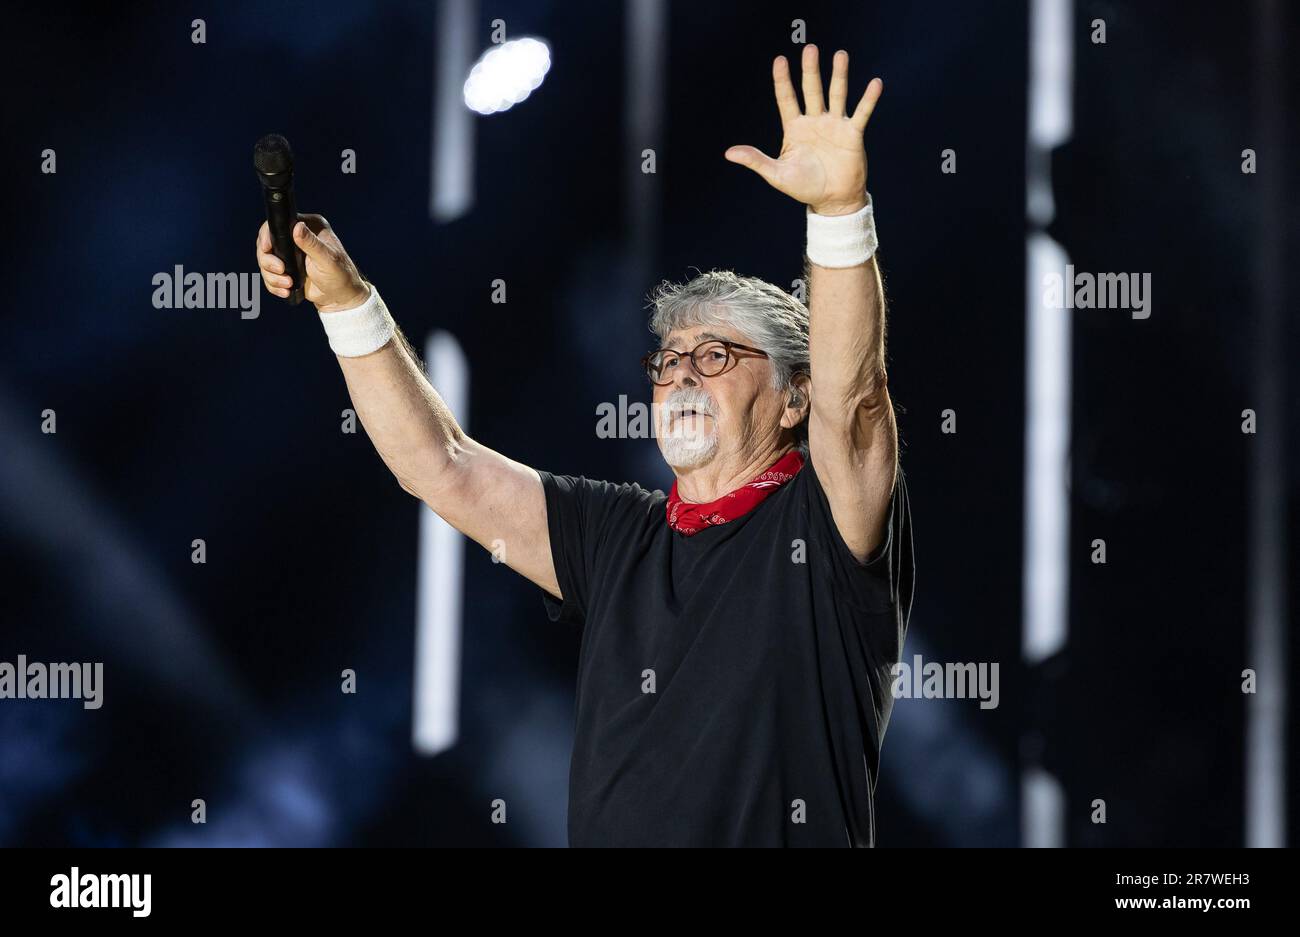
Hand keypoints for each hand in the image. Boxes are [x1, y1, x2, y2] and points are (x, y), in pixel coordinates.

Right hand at [255, 214, 368, 312]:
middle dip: (268, 260)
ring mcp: (291, 253)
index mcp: (311, 227)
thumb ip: (312, 244)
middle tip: (280, 271)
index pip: (280, 223)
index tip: (266, 248)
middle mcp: (298, 237)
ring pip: (265, 260)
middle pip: (267, 242)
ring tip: (288, 284)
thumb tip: (297, 227)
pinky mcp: (287, 268)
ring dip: (272, 275)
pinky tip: (285, 291)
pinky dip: (273, 284)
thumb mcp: (327, 259)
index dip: (267, 235)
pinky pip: (269, 274)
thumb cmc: (341, 277)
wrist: (340, 298)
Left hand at [725, 46, 882, 215]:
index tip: (780, 60)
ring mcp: (834, 125)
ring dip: (839, 75)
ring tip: (840, 55)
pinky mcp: (853, 134)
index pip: (786, 99)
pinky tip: (875, 83)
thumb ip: (755, 160)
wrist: (832, 201)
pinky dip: (868, 99)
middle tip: (810, 49)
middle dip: (810, 71)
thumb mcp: (777, 174)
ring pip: (836, 94)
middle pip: (812, 90)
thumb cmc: (803, 187)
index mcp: (794, 128)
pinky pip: (862, 113)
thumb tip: (729, 153)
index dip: (782, 80)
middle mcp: (814, 121)